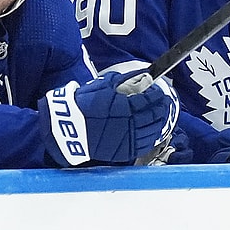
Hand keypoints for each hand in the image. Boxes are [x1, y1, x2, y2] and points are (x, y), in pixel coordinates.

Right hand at [38, 72, 177, 166]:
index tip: (157, 92)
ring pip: (152, 132)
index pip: (150, 100)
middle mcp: (130, 124)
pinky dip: (150, 137)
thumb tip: (143, 76)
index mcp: (126, 106)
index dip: (156, 96)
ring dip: (158, 123)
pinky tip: (150, 131)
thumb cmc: (84, 103)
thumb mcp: (104, 85)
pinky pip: (144, 145)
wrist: (68, 127)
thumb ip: (125, 81)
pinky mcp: (123, 152)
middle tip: (162, 103)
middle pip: (155, 116)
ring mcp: (128, 140)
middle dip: (161, 108)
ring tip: (158, 117)